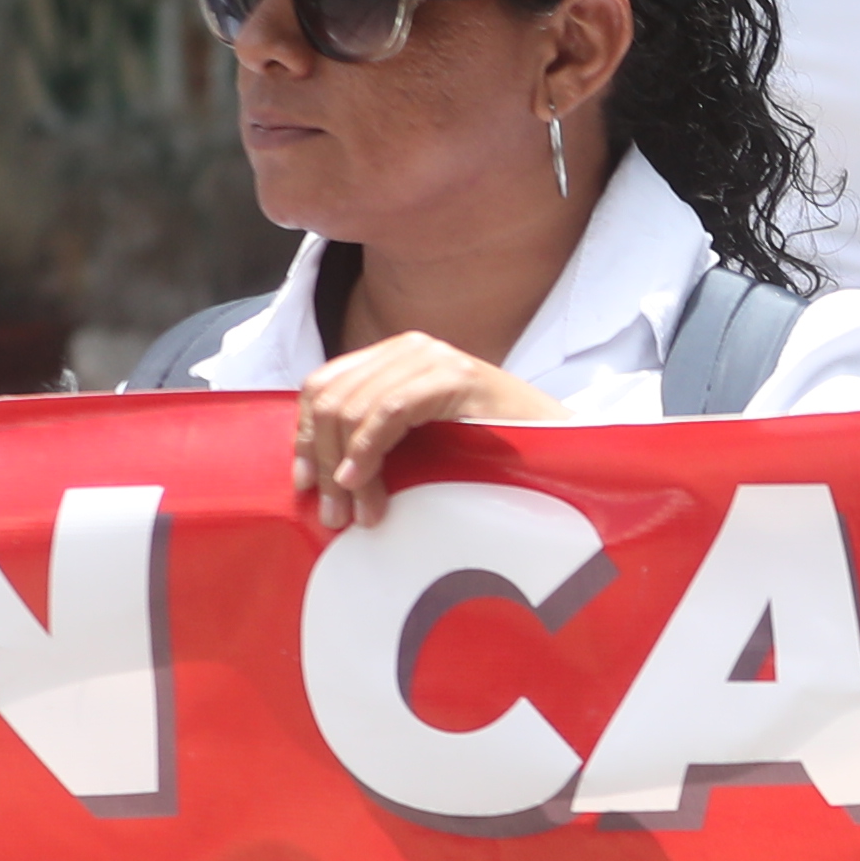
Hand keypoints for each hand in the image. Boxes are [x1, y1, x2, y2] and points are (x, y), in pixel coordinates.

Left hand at [298, 336, 560, 528]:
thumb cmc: (489, 447)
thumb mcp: (420, 438)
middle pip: (331, 398)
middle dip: (321, 460)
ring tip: (355, 512)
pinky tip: (362, 483)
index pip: (322, 385)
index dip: (304, 435)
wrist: (555, 441)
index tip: (306, 484)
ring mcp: (432, 358)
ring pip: (354, 408)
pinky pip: (388, 412)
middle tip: (332, 513)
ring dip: (345, 469)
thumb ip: (377, 438)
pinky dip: (367, 451)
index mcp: (393, 356)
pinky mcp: (453, 376)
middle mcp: (408, 348)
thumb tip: (320, 473)